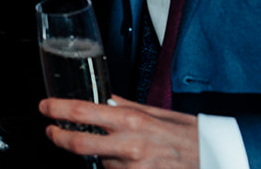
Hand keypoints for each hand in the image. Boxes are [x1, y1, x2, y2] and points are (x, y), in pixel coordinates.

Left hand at [40, 97, 199, 167]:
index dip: (57, 109)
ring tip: (114, 148)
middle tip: (52, 132)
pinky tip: (124, 161)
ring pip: (99, 163)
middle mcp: (129, 146)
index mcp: (131, 121)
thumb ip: (126, 106)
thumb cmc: (188, 134)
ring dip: (99, 156)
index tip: (44, 107)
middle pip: (78, 144)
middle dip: (59, 138)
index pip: (83, 112)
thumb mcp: (156, 112)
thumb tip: (103, 99)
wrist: (215, 158)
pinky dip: (115, 167)